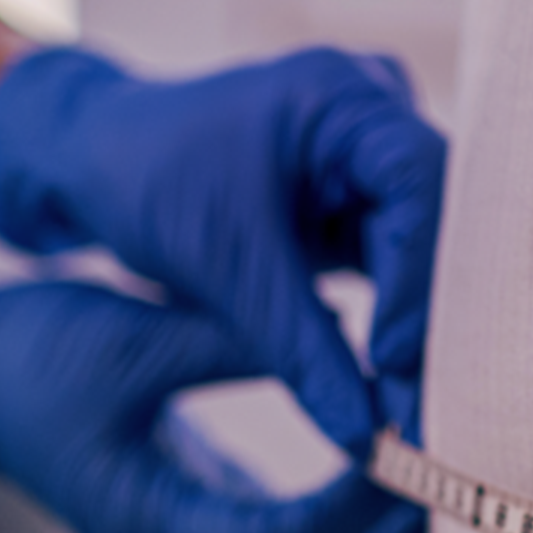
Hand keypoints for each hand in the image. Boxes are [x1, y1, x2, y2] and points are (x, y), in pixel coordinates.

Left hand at [0, 46, 447, 454]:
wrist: (93, 164)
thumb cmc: (144, 180)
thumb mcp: (223, 265)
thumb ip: (300, 349)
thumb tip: (364, 437)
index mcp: (341, 95)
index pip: (418, 180)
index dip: (419, 274)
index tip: (391, 359)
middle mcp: (372, 117)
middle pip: (438, 219)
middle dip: (431, 316)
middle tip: (425, 410)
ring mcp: (369, 160)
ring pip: (424, 252)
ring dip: (418, 329)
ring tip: (415, 414)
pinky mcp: (357, 203)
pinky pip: (396, 266)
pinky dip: (394, 323)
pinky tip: (396, 389)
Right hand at [0, 283, 416, 532]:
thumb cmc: (27, 356)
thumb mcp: (131, 336)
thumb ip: (234, 338)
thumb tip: (340, 330)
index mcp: (156, 523)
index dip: (364, 500)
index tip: (408, 436)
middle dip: (387, 520)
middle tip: (450, 448)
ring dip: (371, 516)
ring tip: (430, 443)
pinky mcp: (202, 510)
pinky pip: (289, 526)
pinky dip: (343, 500)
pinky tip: (384, 442)